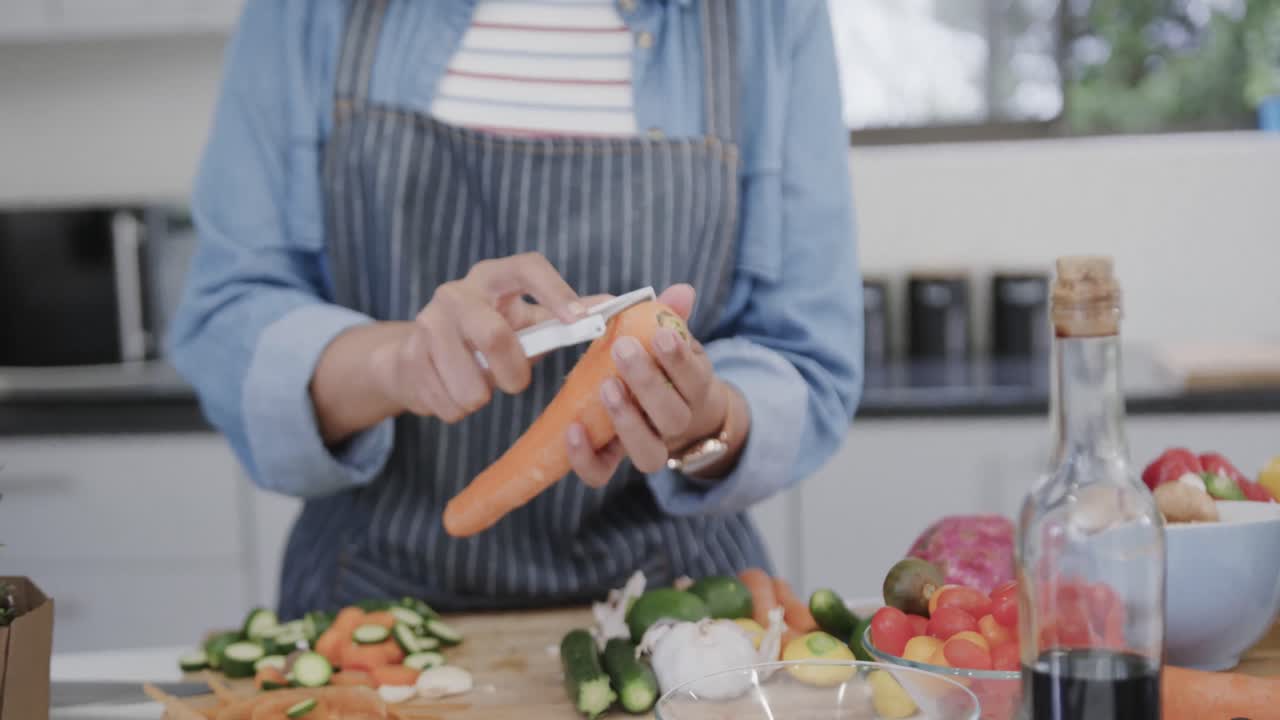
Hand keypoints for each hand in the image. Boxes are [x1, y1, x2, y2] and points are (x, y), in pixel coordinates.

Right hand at [370, 253, 584, 422]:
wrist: (415, 357)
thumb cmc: (484, 337)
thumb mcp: (523, 322)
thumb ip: (562, 316)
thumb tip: (611, 306)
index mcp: (492, 277)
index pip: (527, 268)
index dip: (556, 291)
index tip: (578, 320)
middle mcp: (456, 293)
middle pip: (494, 335)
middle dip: (512, 372)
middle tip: (516, 384)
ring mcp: (427, 323)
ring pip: (469, 382)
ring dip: (481, 397)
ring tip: (479, 387)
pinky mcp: (409, 356)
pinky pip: (448, 402)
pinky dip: (457, 409)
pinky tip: (452, 392)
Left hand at [565, 284, 745, 486]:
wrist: (665, 412)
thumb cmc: (662, 369)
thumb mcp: (669, 341)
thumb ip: (672, 317)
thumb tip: (682, 291)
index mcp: (694, 390)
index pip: (695, 378)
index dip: (679, 360)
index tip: (659, 335)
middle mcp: (676, 425)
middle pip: (673, 417)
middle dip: (648, 383)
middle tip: (623, 349)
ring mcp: (647, 446)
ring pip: (647, 452)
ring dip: (627, 421)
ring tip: (606, 387)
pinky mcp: (613, 461)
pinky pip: (602, 472)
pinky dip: (586, 457)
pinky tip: (572, 429)